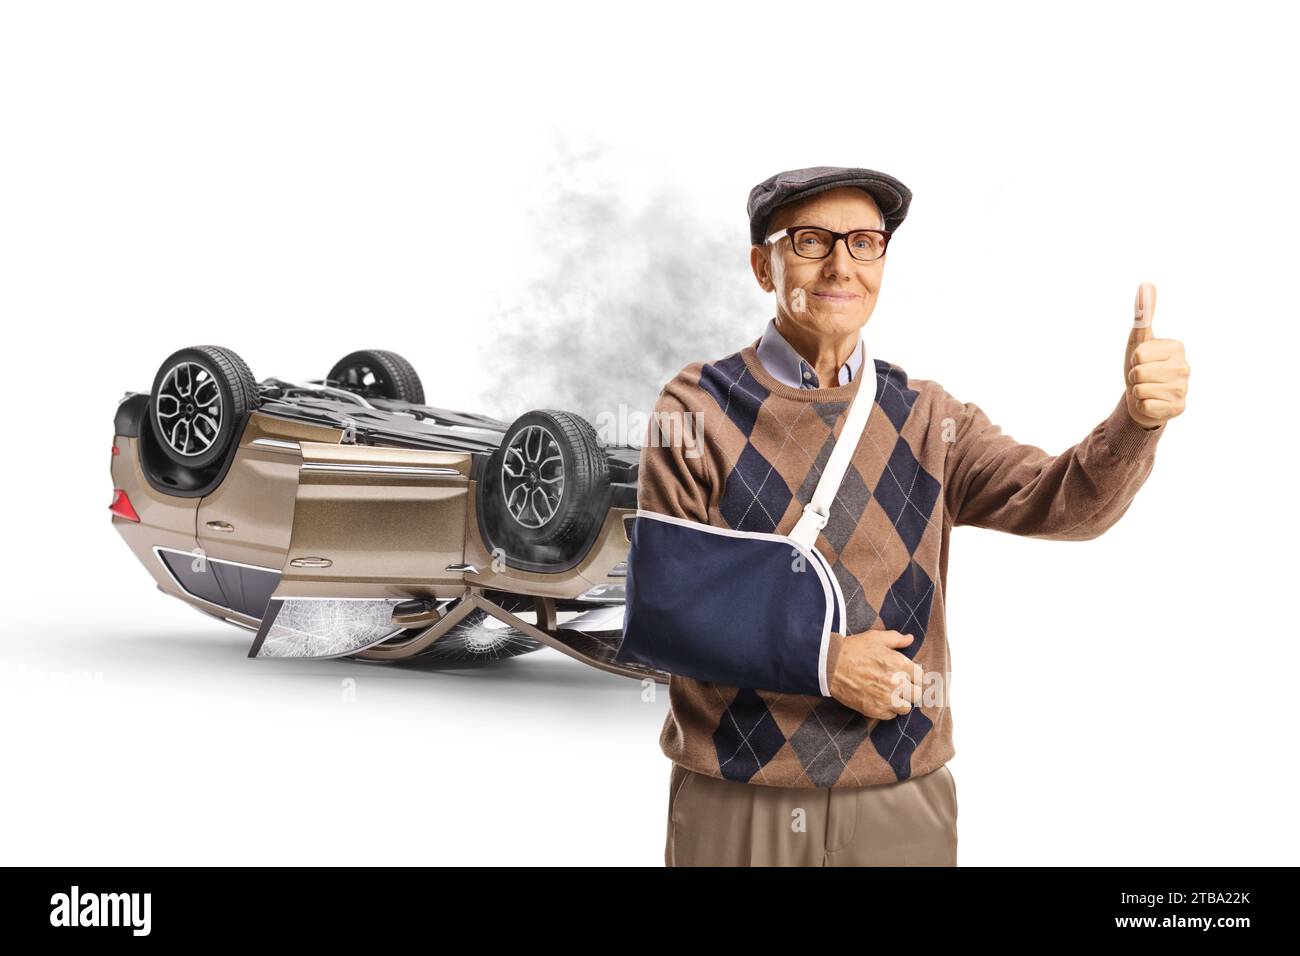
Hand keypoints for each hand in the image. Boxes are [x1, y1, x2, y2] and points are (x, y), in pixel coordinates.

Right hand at [828, 629, 923, 719]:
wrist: (830, 665)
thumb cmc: (853, 649)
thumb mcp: (876, 638)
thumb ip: (897, 639)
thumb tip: (910, 639)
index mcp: (900, 664)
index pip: (921, 677)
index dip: (915, 676)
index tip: (908, 676)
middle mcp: (896, 683)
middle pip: (917, 694)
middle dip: (911, 689)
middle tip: (901, 686)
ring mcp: (886, 698)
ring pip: (906, 708)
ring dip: (901, 702)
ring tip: (892, 695)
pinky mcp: (874, 710)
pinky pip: (891, 716)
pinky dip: (888, 710)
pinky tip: (880, 700)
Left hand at [1124, 282, 1189, 428]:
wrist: (1142, 397)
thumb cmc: (1140, 365)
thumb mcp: (1138, 340)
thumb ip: (1143, 314)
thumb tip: (1146, 284)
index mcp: (1177, 347)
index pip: (1139, 354)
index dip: (1133, 360)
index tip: (1141, 361)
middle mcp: (1185, 367)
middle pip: (1139, 372)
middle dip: (1134, 376)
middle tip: (1143, 377)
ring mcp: (1184, 389)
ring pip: (1141, 390)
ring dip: (1137, 391)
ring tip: (1147, 389)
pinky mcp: (1178, 408)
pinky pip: (1146, 406)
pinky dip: (1142, 406)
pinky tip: (1152, 403)